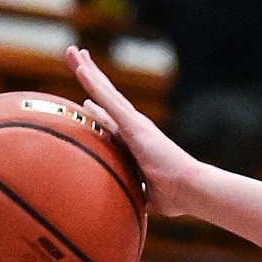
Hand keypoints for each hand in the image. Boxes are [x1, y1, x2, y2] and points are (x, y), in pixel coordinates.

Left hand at [67, 46, 207, 218]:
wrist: (189, 189)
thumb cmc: (174, 196)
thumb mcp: (145, 193)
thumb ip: (135, 194)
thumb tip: (128, 211)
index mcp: (135, 141)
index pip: (111, 119)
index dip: (98, 107)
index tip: (87, 99)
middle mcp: (134, 126)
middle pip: (106, 96)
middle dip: (91, 75)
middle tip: (75, 56)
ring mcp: (133, 122)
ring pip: (104, 90)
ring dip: (87, 70)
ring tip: (71, 51)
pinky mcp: (134, 124)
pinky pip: (108, 99)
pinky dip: (93, 82)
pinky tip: (81, 68)